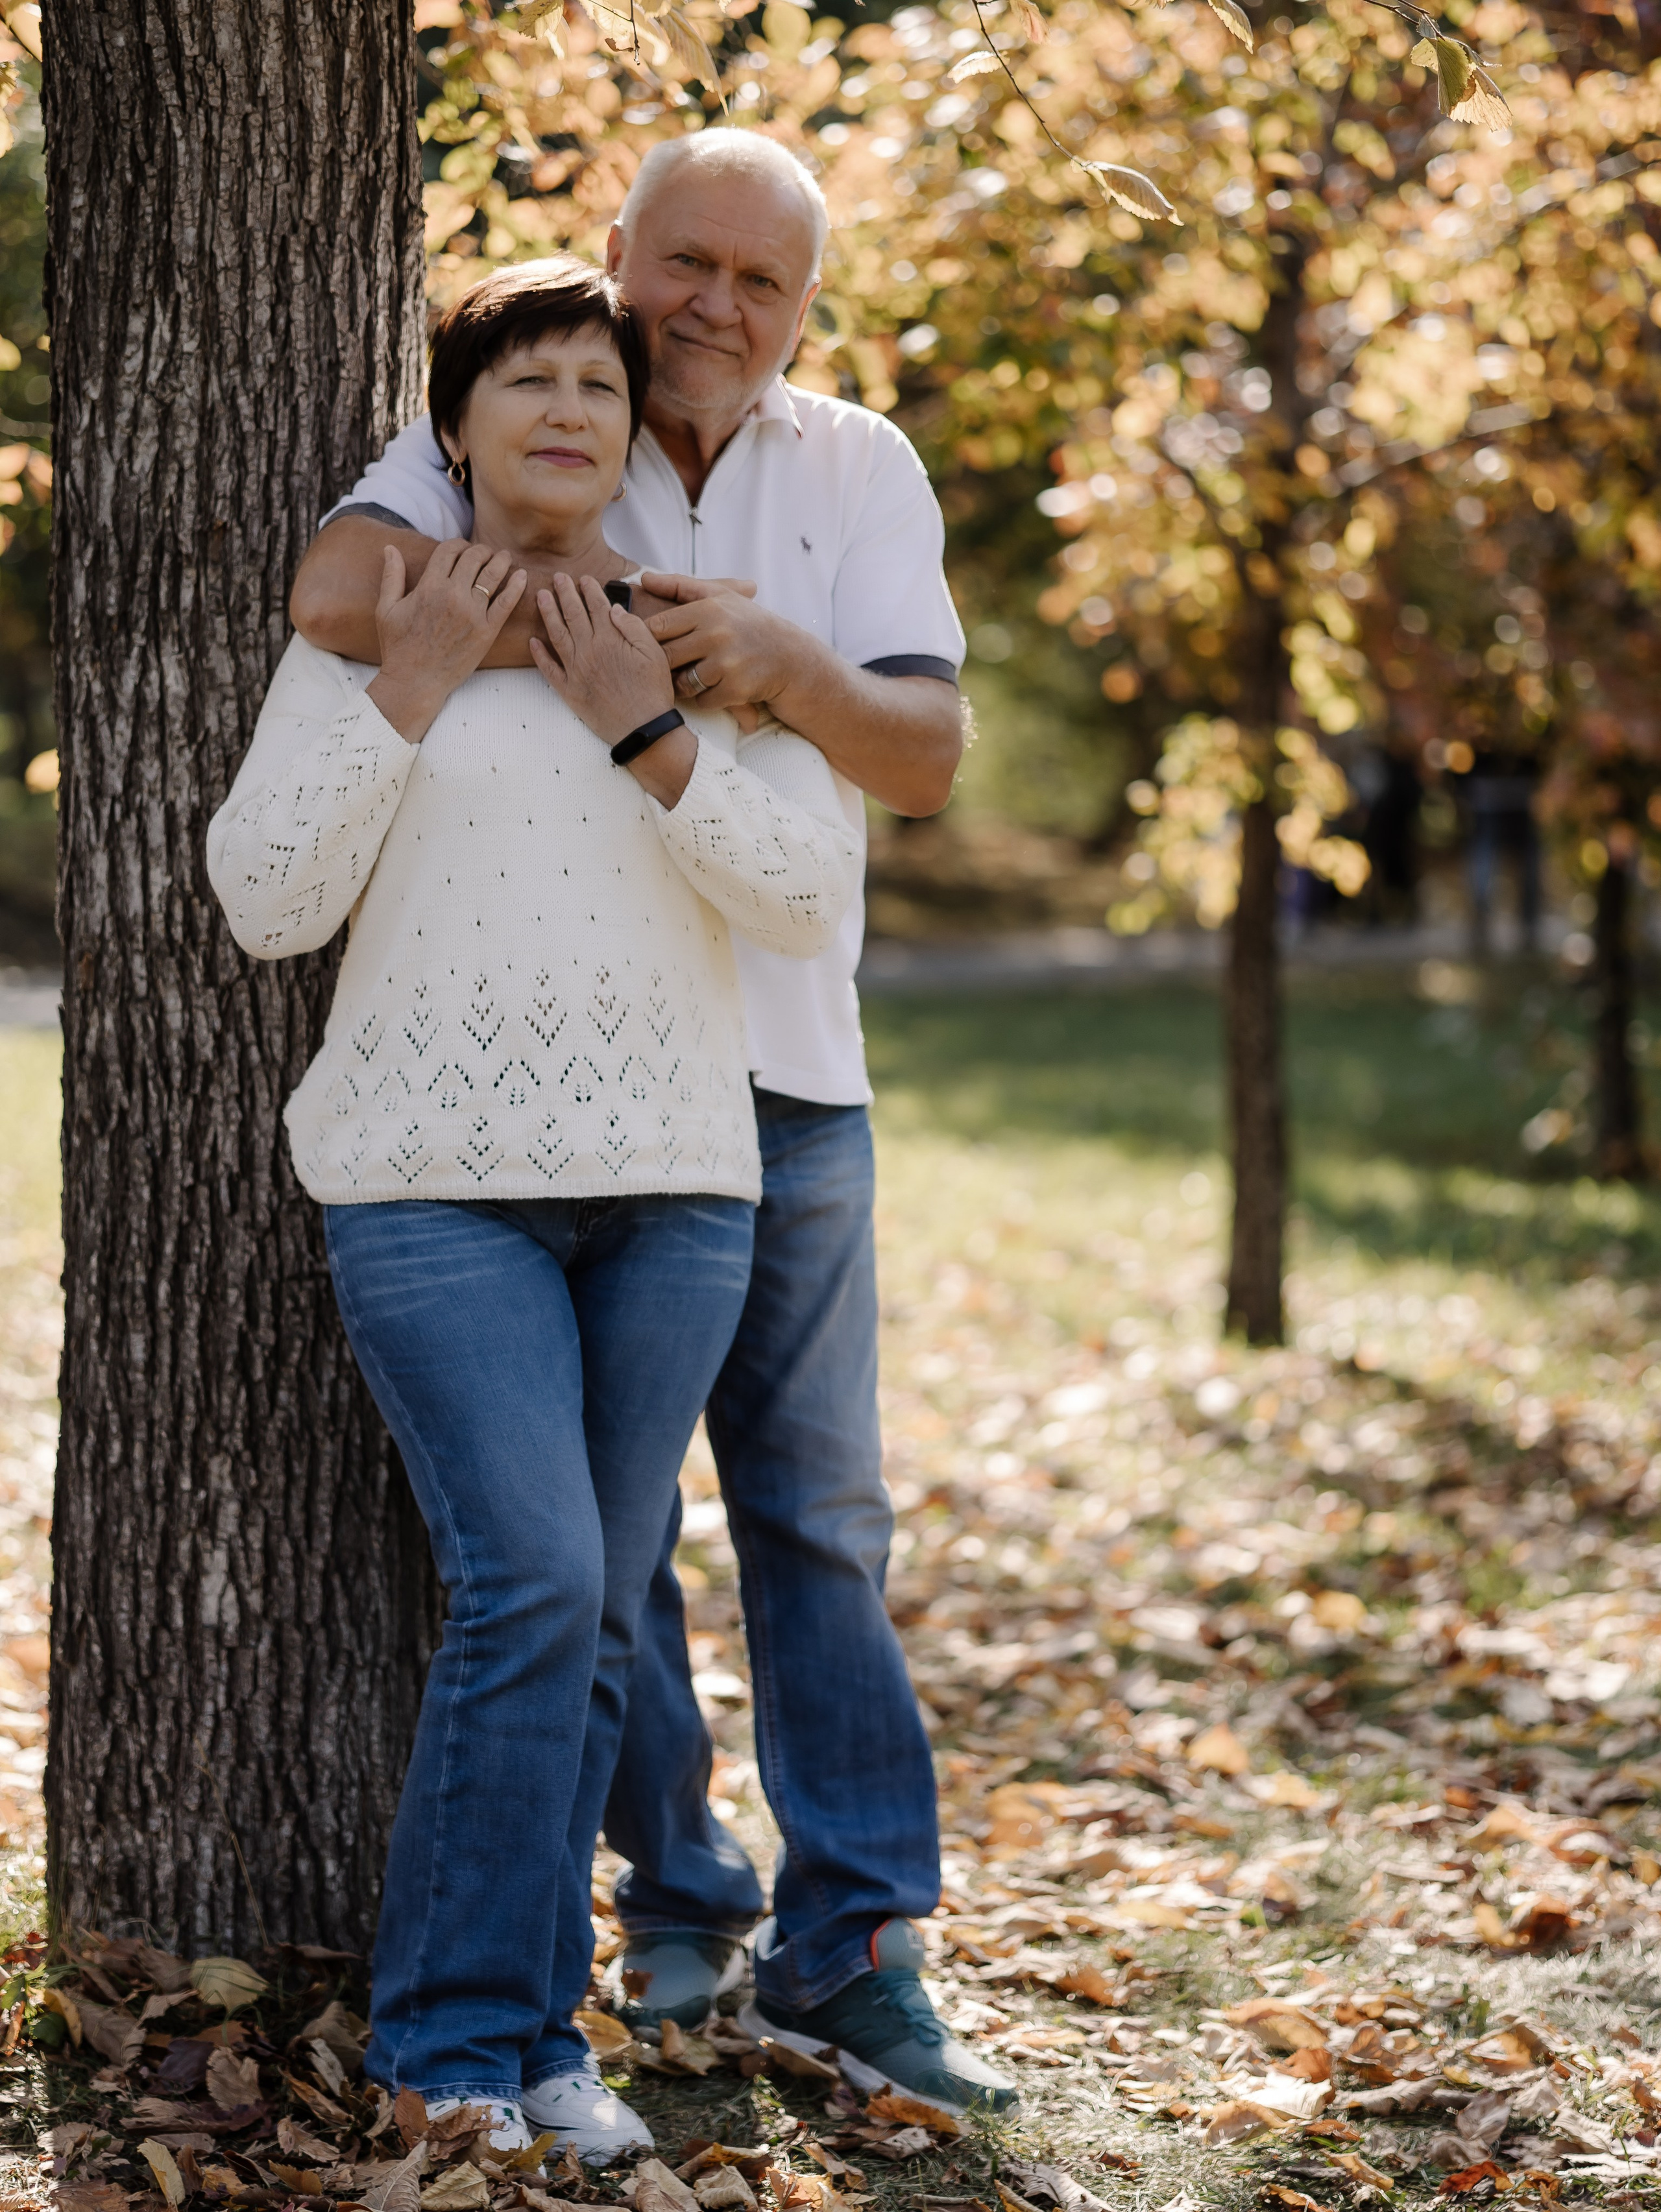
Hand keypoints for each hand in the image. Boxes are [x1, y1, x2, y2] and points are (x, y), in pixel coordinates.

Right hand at [366, 539, 526, 742]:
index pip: (450, 550)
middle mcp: (453, 595)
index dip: (459, 544)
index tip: (464, 547)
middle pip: (474, 558)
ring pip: (492, 575)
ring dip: (501, 561)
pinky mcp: (487, 631)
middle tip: (487, 552)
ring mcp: (472, 613)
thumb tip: (389, 547)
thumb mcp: (387, 608)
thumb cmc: (398, 647)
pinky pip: (506, 603)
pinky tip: (522, 576)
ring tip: (505, 557)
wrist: (415, 681)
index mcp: (429, 586)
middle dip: (482, 550)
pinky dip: (516, 586)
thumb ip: (392, 576)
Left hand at [530, 573, 676, 742]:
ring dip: (548, 613)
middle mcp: (589, 650)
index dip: (589, 589)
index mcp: (610, 639)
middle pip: (573, 614)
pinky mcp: (569, 690)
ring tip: (541, 596)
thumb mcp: (654, 653)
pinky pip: (549, 669)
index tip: (583, 578)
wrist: (643, 728)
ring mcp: (576, 670)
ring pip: (557, 634)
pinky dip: (539, 655)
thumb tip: (614, 609)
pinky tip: (532, 642)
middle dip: (565, 593)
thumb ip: (633, 627)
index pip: (596, 606)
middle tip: (558, 578)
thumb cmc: (653, 691)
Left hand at [638, 574, 803, 711]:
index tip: (655, 645)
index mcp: (708, 608)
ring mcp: (726, 663)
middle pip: (666, 657)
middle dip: (667, 666)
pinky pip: (702, 701)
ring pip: (683, 683)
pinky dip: (706, 699)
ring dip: (686, 685)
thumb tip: (644, 579)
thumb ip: (680, 586)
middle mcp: (716, 634)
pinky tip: (717, 689)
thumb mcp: (720, 596)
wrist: (791, 657)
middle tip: (674, 666)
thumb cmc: (749, 624)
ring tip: (698, 676)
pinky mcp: (736, 689)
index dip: (649, 640)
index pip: (658, 627)